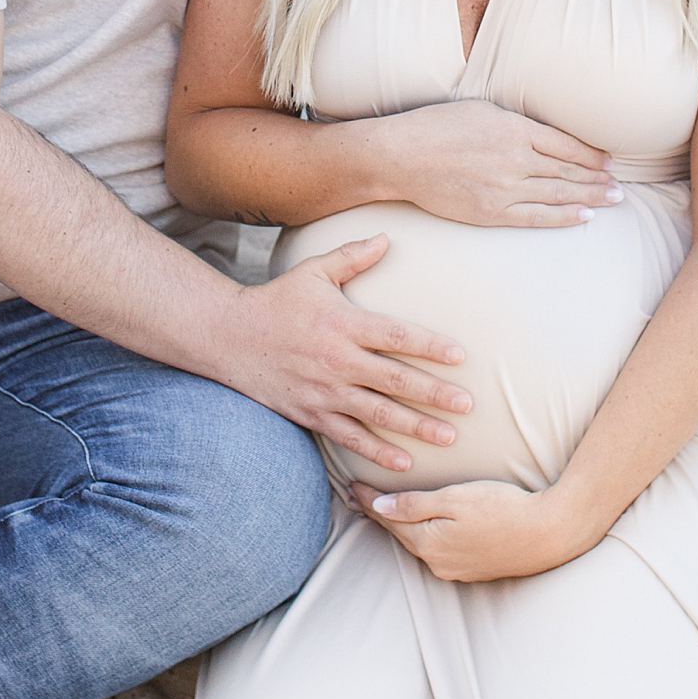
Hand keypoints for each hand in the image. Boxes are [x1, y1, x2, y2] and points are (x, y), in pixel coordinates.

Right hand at [222, 234, 471, 472]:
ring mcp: (325, 391)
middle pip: (395, 380)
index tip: (461, 357)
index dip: (431, 347)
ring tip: (449, 436)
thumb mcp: (313, 271)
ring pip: (378, 414)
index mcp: (343, 322)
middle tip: (468, 406)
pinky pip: (349, 436)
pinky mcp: (311, 413)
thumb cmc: (277, 300)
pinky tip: (404, 462)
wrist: (229, 337)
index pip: (397, 336)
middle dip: (435, 394)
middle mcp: (337, 360)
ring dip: (416, 427)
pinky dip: (376, 451)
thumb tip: (386, 237)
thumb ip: (352, 257)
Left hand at [348, 476, 589, 582]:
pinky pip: (439, 549)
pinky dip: (426, 534)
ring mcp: (457, 569)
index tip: (350, 485)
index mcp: (429, 544)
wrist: (549, 533)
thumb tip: (378, 508)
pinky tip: (426, 525)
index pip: (389, 519)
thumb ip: (414, 504)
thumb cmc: (502, 508)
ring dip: (403, 526)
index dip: (369, 500)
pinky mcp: (475, 568)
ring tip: (387, 509)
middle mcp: (438, 563)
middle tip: (359, 496)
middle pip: (401, 534)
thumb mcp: (455, 499)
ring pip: (420, 543)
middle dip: (381, 514)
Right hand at [374, 99, 618, 228]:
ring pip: (558, 194)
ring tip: (612, 200)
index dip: (592, 155)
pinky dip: (563, 217)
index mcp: (515, 129)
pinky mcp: (491, 211)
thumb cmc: (437, 126)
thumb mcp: (483, 110)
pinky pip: (536, 217)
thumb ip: (516, 123)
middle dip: (598, 179)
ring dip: (589, 197)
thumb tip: (544, 135)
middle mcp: (516, 159)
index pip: (567, 145)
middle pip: (569, 171)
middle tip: (620, 186)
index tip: (609, 161)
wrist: (402, 156)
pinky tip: (584, 216)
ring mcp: (505, 188)